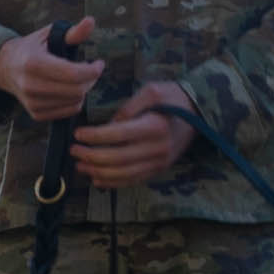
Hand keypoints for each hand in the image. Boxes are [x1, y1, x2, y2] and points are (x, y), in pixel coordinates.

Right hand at [0, 22, 104, 123]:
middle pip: (76, 90)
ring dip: (84, 90)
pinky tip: (70, 89)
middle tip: (91, 71)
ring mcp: (32, 102)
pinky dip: (75, 101)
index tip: (99, 63)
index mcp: (33, 62)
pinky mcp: (36, 114)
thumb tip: (91, 21)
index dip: (92, 70)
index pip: (72, 73)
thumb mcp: (49, 35)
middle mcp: (30, 85)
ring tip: (80, 78)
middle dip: (90, 80)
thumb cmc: (32, 48)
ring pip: (74, 102)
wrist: (5, 67)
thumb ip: (72, 32)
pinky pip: (68, 112)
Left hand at [66, 77, 197, 187]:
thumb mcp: (150, 91)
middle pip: (117, 159)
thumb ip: (128, 107)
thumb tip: (109, 125)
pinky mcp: (159, 169)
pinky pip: (133, 181)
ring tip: (80, 165)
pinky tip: (96, 179)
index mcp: (154, 126)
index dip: (94, 136)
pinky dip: (113, 183)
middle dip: (91, 156)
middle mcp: (157, 148)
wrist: (199, 112)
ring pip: (123, 174)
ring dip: (98, 172)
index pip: (117, 135)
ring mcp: (159, 162)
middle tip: (74, 150)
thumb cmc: (172, 98)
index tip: (77, 133)